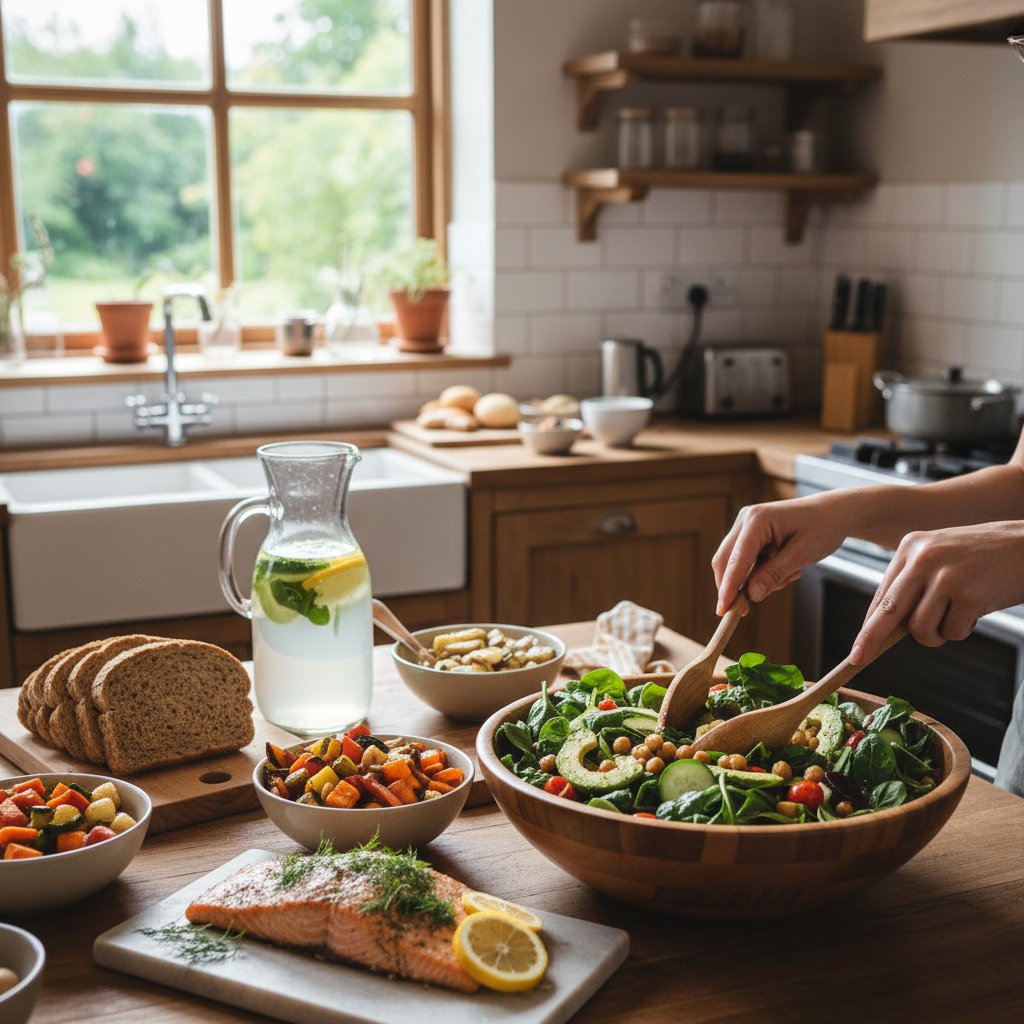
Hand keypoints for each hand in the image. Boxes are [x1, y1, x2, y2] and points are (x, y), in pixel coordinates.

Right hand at [712, 493, 849, 613]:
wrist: (833, 512)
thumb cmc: (822, 527)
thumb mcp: (803, 553)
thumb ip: (775, 574)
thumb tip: (752, 595)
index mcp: (757, 520)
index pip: (736, 560)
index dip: (728, 587)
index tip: (723, 611)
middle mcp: (745, 520)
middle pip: (725, 561)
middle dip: (734, 587)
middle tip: (744, 611)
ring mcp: (745, 526)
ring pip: (735, 564)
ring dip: (754, 580)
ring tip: (791, 573)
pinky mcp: (749, 535)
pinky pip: (746, 562)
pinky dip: (760, 573)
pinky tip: (786, 569)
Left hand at [851, 521, 1023, 662]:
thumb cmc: (984, 556)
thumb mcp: (940, 555)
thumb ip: (914, 583)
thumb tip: (888, 626)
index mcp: (911, 547)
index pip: (881, 594)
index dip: (867, 625)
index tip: (856, 649)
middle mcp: (922, 559)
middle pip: (888, 612)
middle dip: (872, 640)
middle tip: (858, 659)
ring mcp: (945, 576)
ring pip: (920, 629)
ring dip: (937, 634)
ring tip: (956, 616)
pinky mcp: (969, 595)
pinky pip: (951, 633)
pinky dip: (963, 630)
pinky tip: (976, 611)